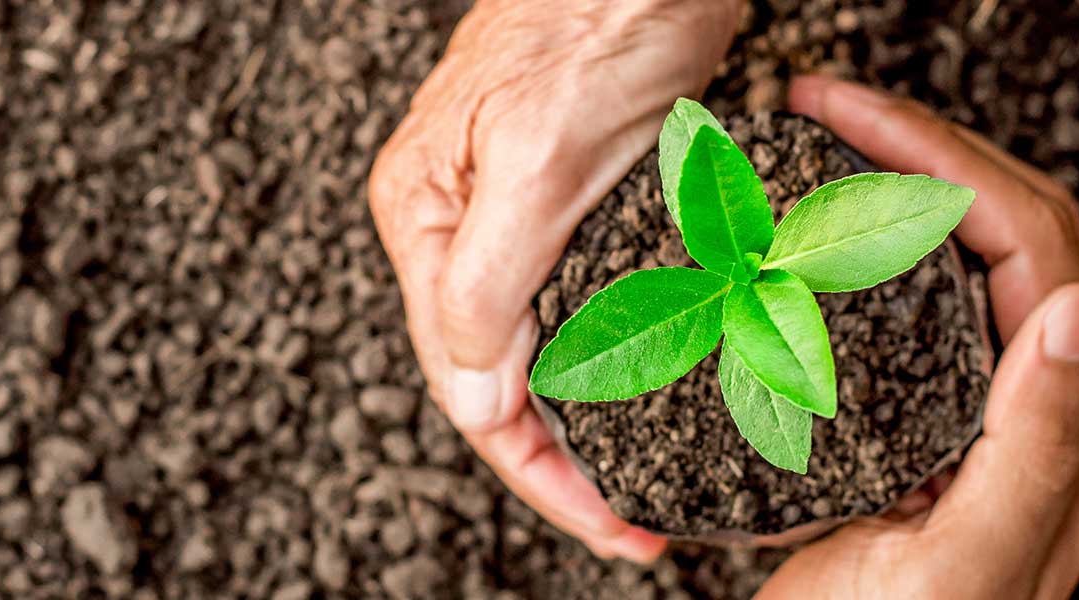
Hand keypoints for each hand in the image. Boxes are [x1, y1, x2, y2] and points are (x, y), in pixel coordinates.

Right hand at [368, 0, 740, 561]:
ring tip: (647, 479)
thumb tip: (470, 398)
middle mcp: (456, 225)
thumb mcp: (541, 157)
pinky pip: (579, 302)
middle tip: (637, 523)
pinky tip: (652, 387)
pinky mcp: (566, 194)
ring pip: (540, 348)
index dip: (540, 473)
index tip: (613, 526)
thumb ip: (491, 281)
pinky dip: (612, 356)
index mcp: (426, 219)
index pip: (468, 386)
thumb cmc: (597, 15)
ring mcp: (508, 210)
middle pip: (499, 379)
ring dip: (589, 419)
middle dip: (565, 464)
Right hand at [755, 75, 1078, 597]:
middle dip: (919, 148)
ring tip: (821, 142)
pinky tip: (820, 227)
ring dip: (904, 181)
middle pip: (1011, 226)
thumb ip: (1033, 447)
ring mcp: (1008, 412)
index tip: (841, 119)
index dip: (940, 161)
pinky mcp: (952, 420)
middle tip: (820, 107)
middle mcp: (1063, 411)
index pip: (1032, 241)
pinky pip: (934, 294)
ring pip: (974, 249)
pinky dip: (878, 239)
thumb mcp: (965, 565)